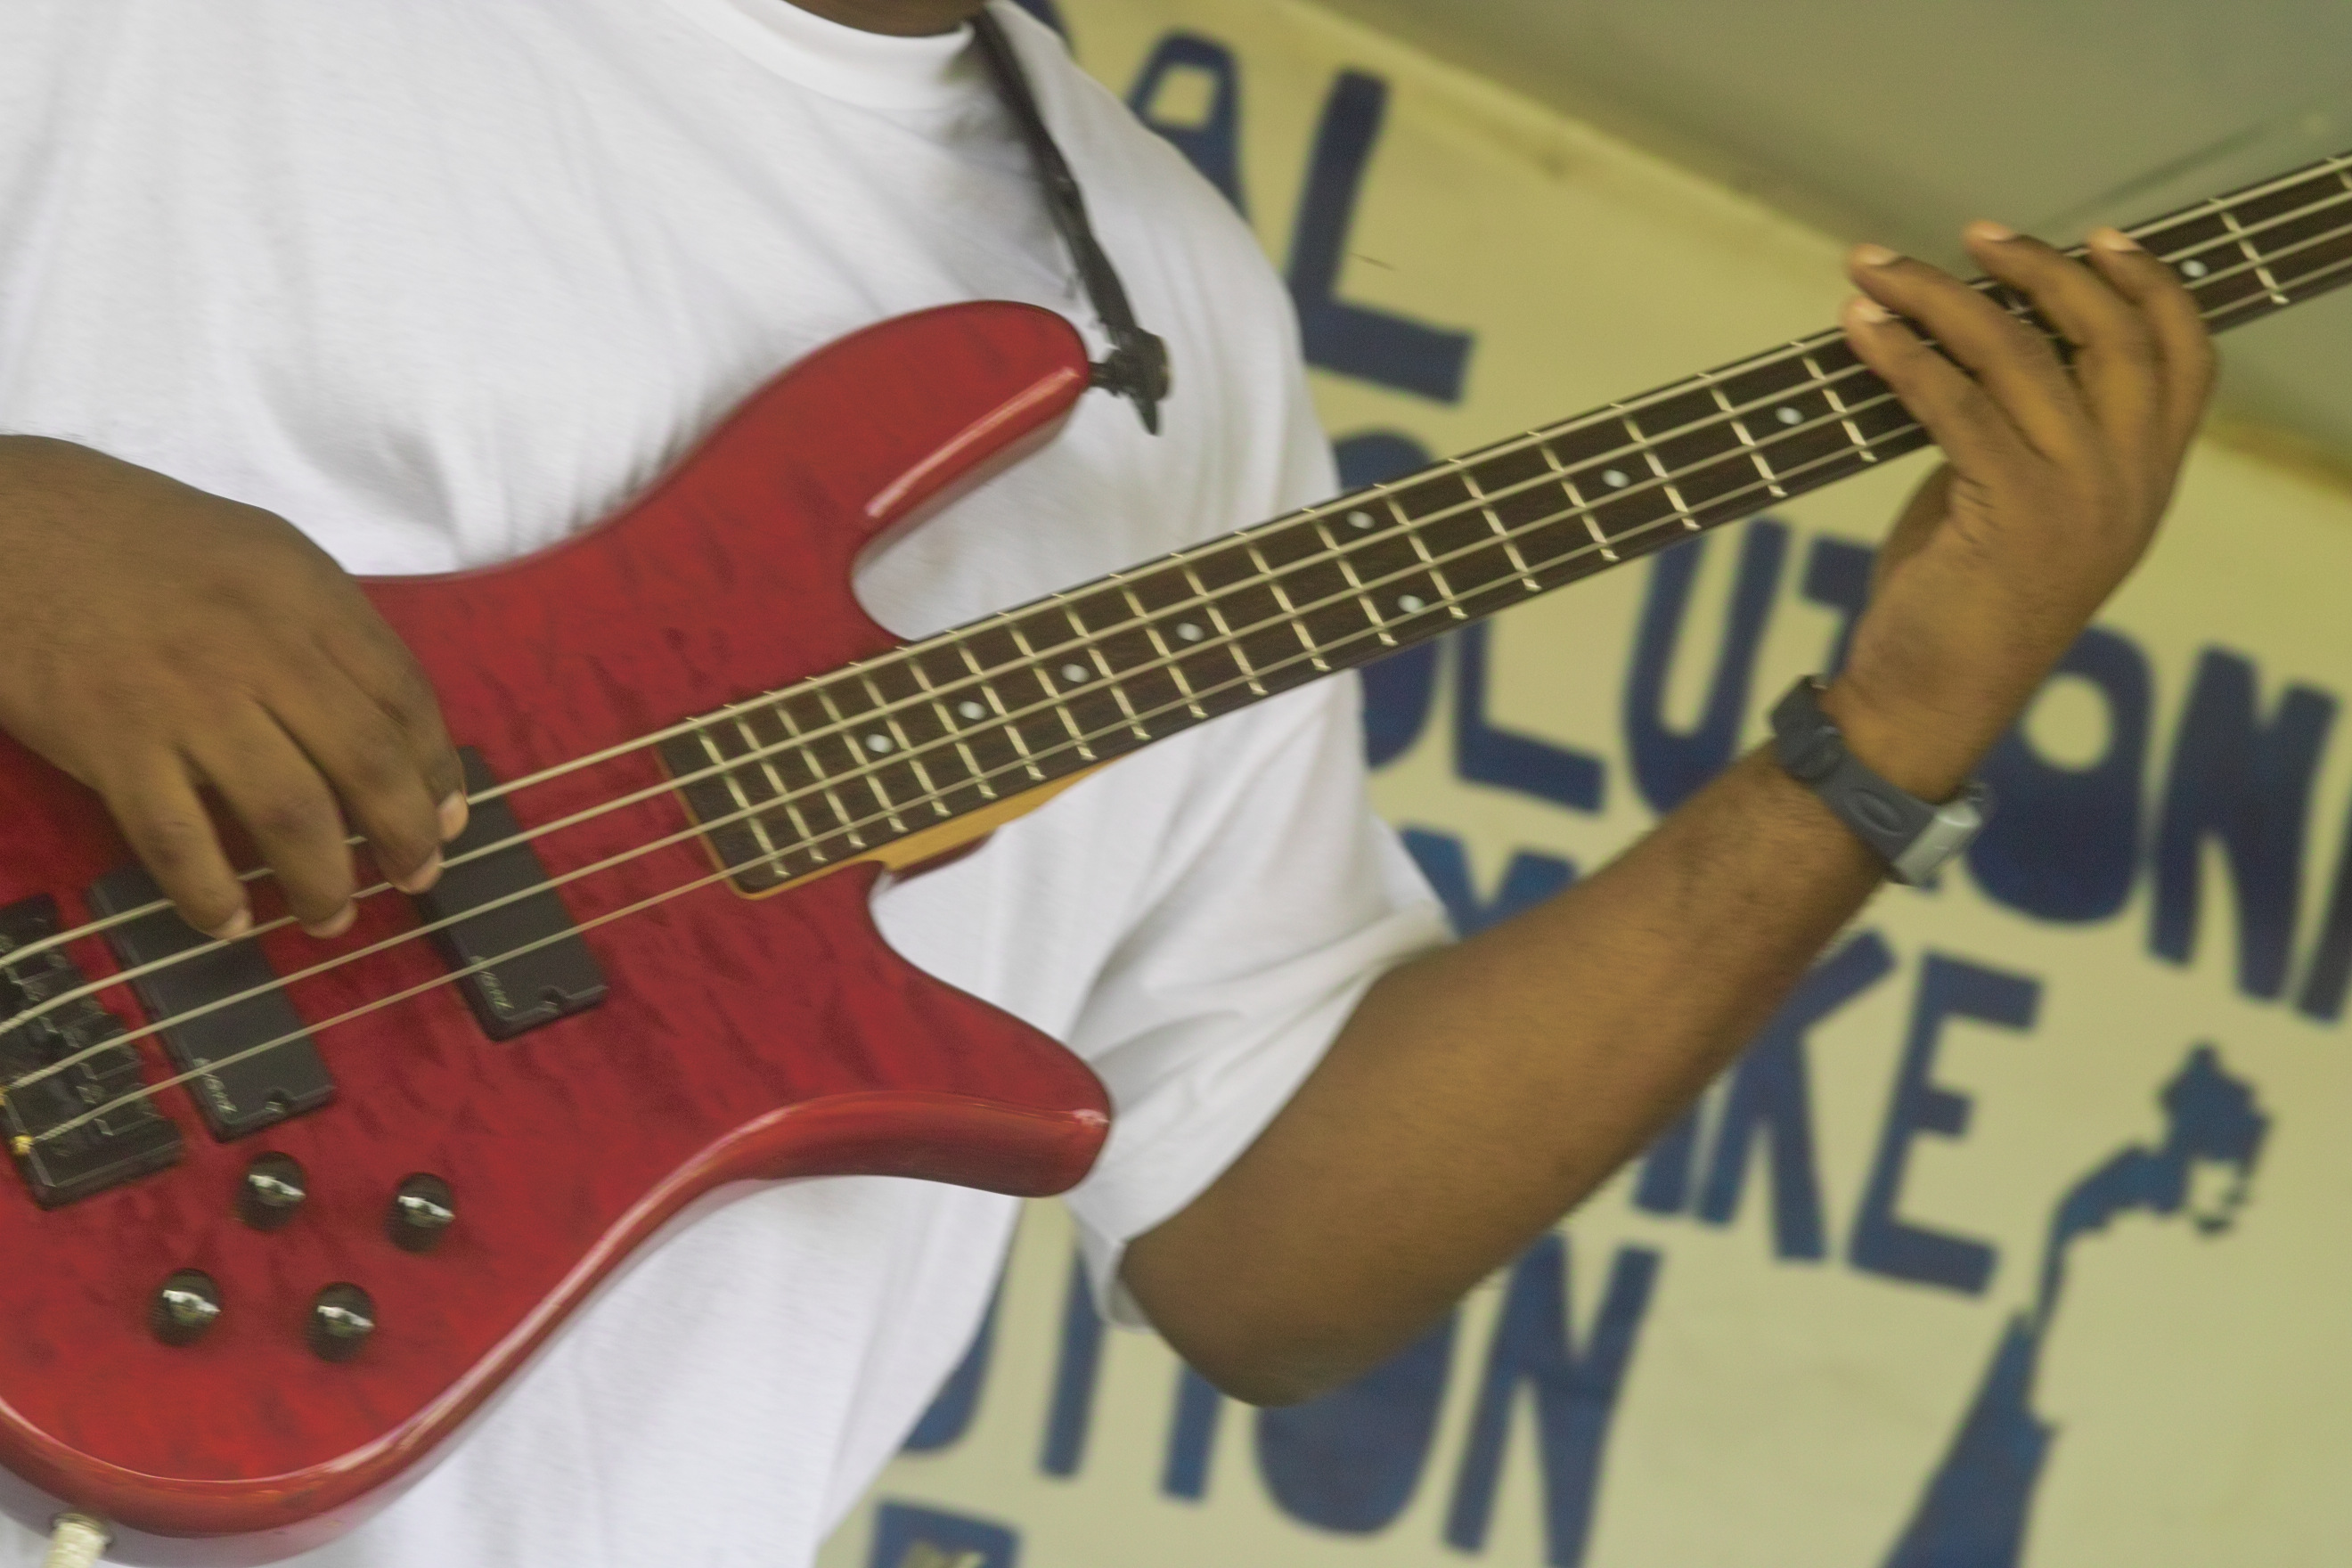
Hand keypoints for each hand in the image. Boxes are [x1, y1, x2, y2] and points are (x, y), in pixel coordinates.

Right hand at [0, 438, 464, 937]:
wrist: (8, 524)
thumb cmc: (143, 542)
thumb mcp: (261, 556)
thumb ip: (328, 631)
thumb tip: (391, 726)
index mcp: (307, 597)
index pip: (404, 697)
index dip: (436, 770)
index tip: (448, 818)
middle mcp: (260, 648)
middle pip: (365, 763)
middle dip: (404, 836)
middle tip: (416, 880)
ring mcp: (186, 699)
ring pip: (289, 813)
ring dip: (323, 882)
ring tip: (332, 918)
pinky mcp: (112, 742)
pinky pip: (178, 839)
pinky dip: (211, 894)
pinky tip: (231, 922)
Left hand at [1824, 223, 2215, 798]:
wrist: (1927, 704)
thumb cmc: (1959, 604)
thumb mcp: (2015, 506)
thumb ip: (2024, 431)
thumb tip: (1976, 338)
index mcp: (2146, 481)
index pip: (2187, 358)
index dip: (2150, 286)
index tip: (2097, 237)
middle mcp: (2131, 484)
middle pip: (2112, 335)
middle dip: (2040, 269)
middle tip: (1970, 237)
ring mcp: (2081, 498)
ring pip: (2023, 355)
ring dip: (1941, 298)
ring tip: (1875, 268)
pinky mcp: (2014, 511)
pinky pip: (1957, 403)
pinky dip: (1904, 354)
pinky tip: (1861, 328)